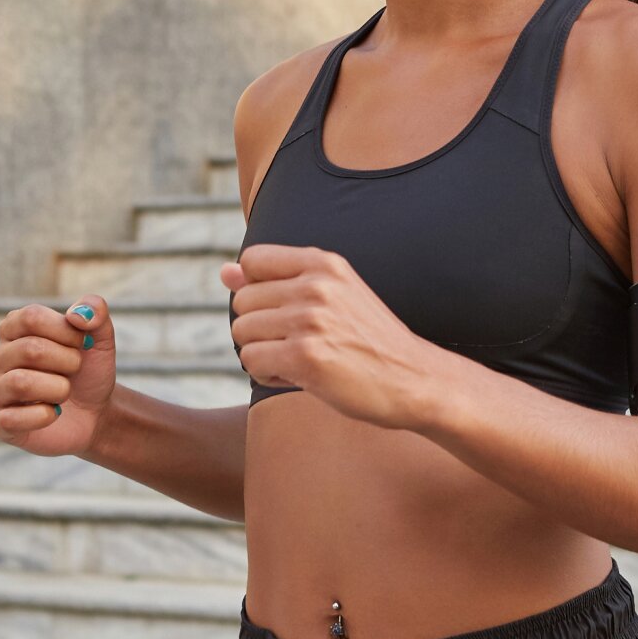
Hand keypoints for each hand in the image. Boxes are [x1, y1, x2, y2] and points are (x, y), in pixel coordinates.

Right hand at [0, 297, 117, 456]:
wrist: (95, 413)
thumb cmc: (89, 371)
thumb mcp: (100, 337)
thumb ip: (95, 310)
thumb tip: (77, 315)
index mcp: (14, 329)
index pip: (31, 317)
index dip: (66, 331)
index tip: (83, 343)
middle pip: (30, 349)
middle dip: (68, 361)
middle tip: (76, 370)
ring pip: (20, 382)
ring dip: (59, 388)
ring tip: (65, 392)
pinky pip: (12, 418)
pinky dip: (46, 415)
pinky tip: (54, 413)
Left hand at [221, 244, 432, 427]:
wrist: (414, 379)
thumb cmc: (369, 340)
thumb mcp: (330, 297)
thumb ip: (275, 280)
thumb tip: (223, 271)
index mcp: (324, 263)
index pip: (252, 259)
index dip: (257, 290)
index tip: (284, 312)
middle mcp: (316, 285)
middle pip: (242, 301)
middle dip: (260, 328)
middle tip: (298, 343)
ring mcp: (310, 320)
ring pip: (242, 332)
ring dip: (263, 352)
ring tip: (300, 359)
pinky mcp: (306, 356)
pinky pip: (252, 360)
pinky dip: (268, 374)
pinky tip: (299, 376)